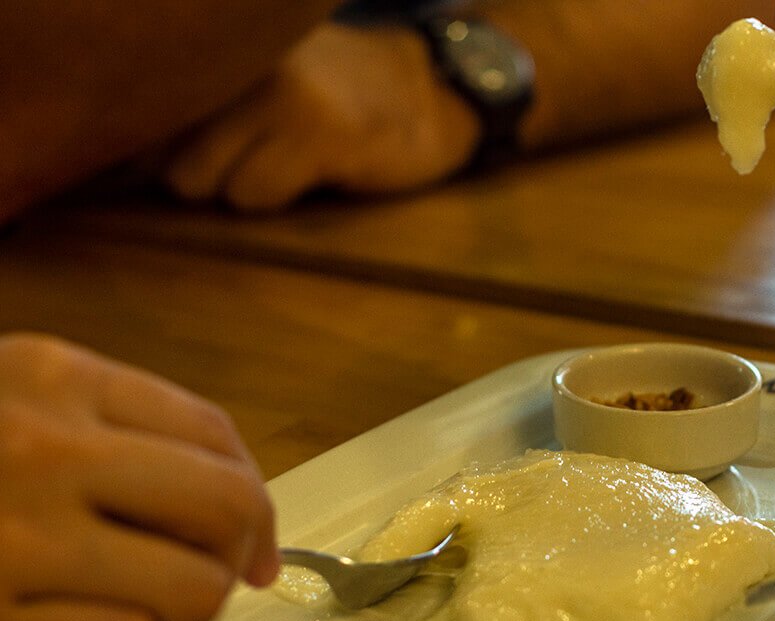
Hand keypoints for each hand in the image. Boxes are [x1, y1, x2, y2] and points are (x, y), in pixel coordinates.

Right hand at [0, 335, 275, 620]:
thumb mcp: (10, 396)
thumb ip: (111, 426)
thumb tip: (235, 508)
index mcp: (52, 375)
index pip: (214, 434)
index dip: (258, 500)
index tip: (258, 541)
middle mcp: (42, 448)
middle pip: (225, 508)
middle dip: (239, 554)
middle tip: (215, 578)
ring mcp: (12, 540)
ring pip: (189, 589)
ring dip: (187, 615)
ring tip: (146, 612)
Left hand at [160, 23, 481, 211]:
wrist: (427, 89)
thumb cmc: (333, 97)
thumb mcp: (257, 80)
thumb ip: (198, 106)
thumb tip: (124, 162)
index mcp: (220, 47)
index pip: (144, 116)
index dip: (156, 151)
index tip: (190, 156)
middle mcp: (238, 60)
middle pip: (166, 162)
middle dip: (203, 177)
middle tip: (256, 157)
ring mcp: (277, 94)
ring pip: (204, 183)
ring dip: (240, 188)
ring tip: (286, 161)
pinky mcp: (317, 132)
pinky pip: (256, 194)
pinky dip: (278, 196)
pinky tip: (316, 168)